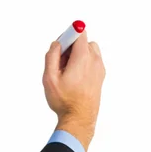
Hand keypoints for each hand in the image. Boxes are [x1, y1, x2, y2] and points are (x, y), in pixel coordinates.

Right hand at [42, 31, 105, 151]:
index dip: (68, 36)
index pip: (80, 33)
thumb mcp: (49, 78)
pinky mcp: (101, 76)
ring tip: (67, 71)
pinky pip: (92, 61)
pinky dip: (83, 63)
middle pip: (83, 41)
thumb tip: (56, 44)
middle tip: (60, 63)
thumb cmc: (64, 100)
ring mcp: (100, 68)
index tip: (60, 47)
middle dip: (70, 47)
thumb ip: (51, 56)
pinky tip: (74, 78)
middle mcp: (95, 61)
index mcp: (83, 58)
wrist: (79, 118)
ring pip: (89, 51)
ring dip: (77, 55)